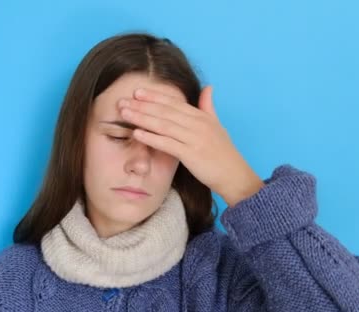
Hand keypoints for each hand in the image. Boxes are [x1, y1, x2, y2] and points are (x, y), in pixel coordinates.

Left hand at [118, 86, 264, 206]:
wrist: (235, 175)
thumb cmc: (224, 153)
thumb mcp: (217, 125)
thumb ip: (209, 106)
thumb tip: (208, 88)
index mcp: (201, 116)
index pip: (174, 102)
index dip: (155, 96)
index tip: (137, 92)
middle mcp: (197, 124)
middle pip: (165, 111)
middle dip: (143, 105)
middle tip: (123, 101)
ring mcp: (194, 138)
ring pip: (163, 124)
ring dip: (142, 118)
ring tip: (125, 113)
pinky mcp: (191, 154)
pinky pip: (167, 143)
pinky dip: (151, 138)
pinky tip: (137, 134)